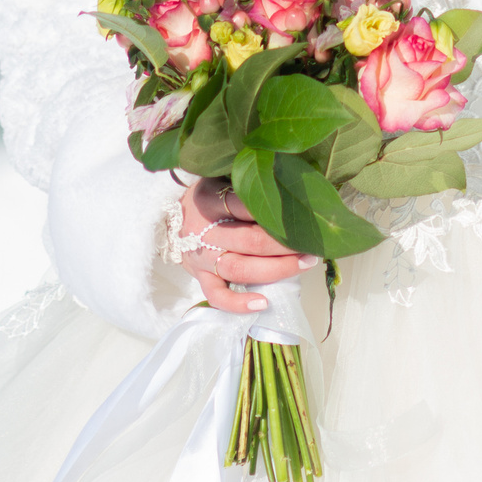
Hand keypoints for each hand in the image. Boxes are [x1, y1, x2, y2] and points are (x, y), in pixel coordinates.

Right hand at [179, 176, 318, 313]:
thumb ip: (247, 179)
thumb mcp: (220, 177)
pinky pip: (217, 295)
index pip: (245, 205)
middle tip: (311, 242)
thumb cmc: (207, 195)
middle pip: (250, 240)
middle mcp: (204, 231)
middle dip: (285, 244)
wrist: (169, 219)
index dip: (275, 211)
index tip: (302, 214)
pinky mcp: (200, 277)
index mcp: (209, 200)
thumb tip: (288, 181)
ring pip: (239, 268)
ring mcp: (202, 258)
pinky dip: (238, 303)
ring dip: (275, 269)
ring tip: (304, 264)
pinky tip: (263, 303)